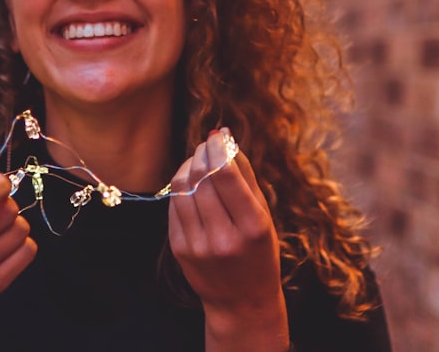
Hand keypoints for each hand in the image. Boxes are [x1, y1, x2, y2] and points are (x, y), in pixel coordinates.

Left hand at [169, 131, 288, 350]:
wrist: (241, 302)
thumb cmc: (259, 253)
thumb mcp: (264, 216)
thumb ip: (246, 176)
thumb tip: (224, 137)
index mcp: (252, 227)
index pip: (225, 175)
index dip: (216, 149)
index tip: (217, 136)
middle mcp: (223, 238)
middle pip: (201, 178)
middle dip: (202, 154)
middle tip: (207, 146)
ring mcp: (198, 245)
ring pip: (182, 187)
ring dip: (188, 166)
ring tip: (198, 161)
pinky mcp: (179, 249)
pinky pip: (173, 205)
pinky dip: (181, 187)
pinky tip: (191, 184)